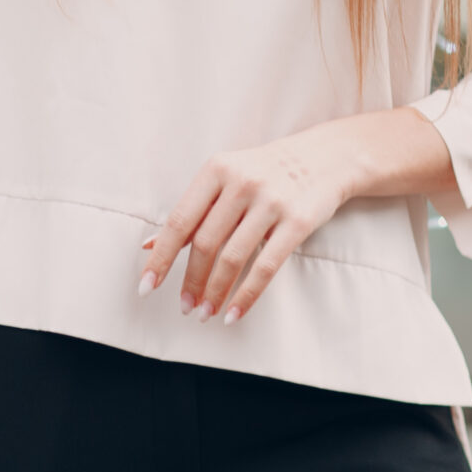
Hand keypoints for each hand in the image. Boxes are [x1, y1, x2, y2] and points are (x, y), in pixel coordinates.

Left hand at [137, 130, 353, 325]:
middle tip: (184, 307)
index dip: (161, 257)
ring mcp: (271, 201)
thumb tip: (148, 245)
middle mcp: (241, 182)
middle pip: (205, 243)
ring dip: (214, 293)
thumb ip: (192, 211)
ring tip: (205, 313)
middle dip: (190, 281)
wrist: (324, 158)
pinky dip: (246, 295)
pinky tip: (233, 314)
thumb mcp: (225, 179)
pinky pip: (266, 266)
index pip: (180, 220)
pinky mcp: (297, 221)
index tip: (146, 286)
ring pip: (233, 258)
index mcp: (216, 169)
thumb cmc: (264, 172)